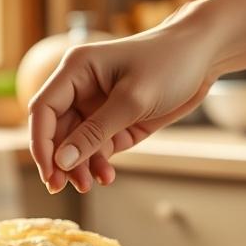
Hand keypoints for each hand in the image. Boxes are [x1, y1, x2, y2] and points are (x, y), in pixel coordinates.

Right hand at [28, 13, 219, 193]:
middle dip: (60, 159)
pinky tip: (106, 176)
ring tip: (91, 185)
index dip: (41, 143)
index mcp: (76, 70)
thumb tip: (61, 161)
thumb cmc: (169, 63)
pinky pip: (97, 147)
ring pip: (75, 143)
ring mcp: (96, 107)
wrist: (204, 57)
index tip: (49, 172)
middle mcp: (80, 88)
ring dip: (80, 166)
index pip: (43, 109)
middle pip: (56, 131)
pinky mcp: (114, 121)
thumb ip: (95, 132)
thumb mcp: (132, 100)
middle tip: (64, 187)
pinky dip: (99, 163)